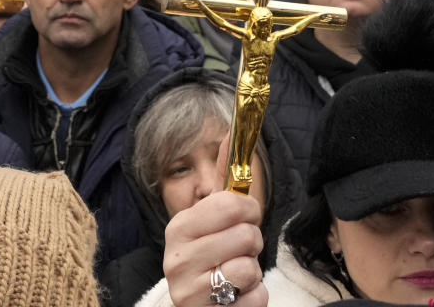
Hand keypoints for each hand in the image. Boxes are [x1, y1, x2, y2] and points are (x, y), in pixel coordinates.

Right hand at [163, 192, 265, 306]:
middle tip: (239, 249)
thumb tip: (230, 142)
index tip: (246, 217)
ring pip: (250, 268)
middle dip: (253, 242)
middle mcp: (178, 259)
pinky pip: (256, 297)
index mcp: (179, 228)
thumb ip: (223, 182)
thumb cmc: (209, 254)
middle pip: (246, 235)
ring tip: (235, 273)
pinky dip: (254, 295)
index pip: (229, 204)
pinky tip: (237, 294)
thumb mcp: (211, 218)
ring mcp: (189, 292)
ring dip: (253, 270)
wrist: (196, 303)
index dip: (249, 210)